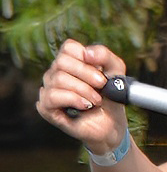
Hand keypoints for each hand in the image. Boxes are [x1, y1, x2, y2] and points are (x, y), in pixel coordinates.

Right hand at [35, 40, 129, 154]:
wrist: (112, 124)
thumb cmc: (111, 96)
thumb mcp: (116, 72)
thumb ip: (105, 56)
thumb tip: (87, 53)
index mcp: (71, 61)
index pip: (69, 47)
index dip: (86, 57)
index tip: (100, 70)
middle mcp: (55, 72)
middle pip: (62, 61)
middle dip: (87, 74)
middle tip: (102, 86)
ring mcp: (49, 89)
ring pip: (58, 79)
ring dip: (84, 90)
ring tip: (96, 101)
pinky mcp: (45, 106)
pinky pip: (53, 96)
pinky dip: (74, 100)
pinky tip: (85, 106)